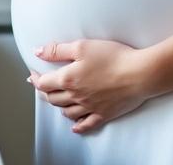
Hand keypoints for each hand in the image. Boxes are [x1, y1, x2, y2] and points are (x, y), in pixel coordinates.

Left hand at [27, 39, 155, 134]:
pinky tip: (75, 126)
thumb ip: (57, 50)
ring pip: (67, 112)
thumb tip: (38, 52)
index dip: (35, 78)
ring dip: (59, 107)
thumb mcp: (82, 46)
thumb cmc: (113, 57)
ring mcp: (90, 107)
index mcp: (68, 79)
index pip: (44, 83)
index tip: (33, 74)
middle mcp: (76, 96)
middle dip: (45, 92)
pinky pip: (87, 124)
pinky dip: (78, 126)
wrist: (139, 73)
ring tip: (57, 101)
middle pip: (53, 98)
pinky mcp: (104, 114)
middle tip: (42, 86)